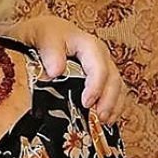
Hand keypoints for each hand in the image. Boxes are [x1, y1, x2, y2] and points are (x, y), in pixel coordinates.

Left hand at [7, 14, 126, 123]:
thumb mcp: (42, 37)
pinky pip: (113, 92)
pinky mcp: (99, 78)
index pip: (98, 67)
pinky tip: (106, 121)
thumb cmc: (43, 35)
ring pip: (116, 87)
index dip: (95, 86)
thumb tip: (56, 70)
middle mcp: (99, 56)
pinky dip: (112, 107)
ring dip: (113, 106)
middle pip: (112, 79)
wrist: (41, 34)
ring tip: (103, 123)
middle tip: (98, 118)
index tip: (86, 103)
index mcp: (87, 44)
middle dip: (108, 100)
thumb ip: (50, 51)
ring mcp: (101, 67)